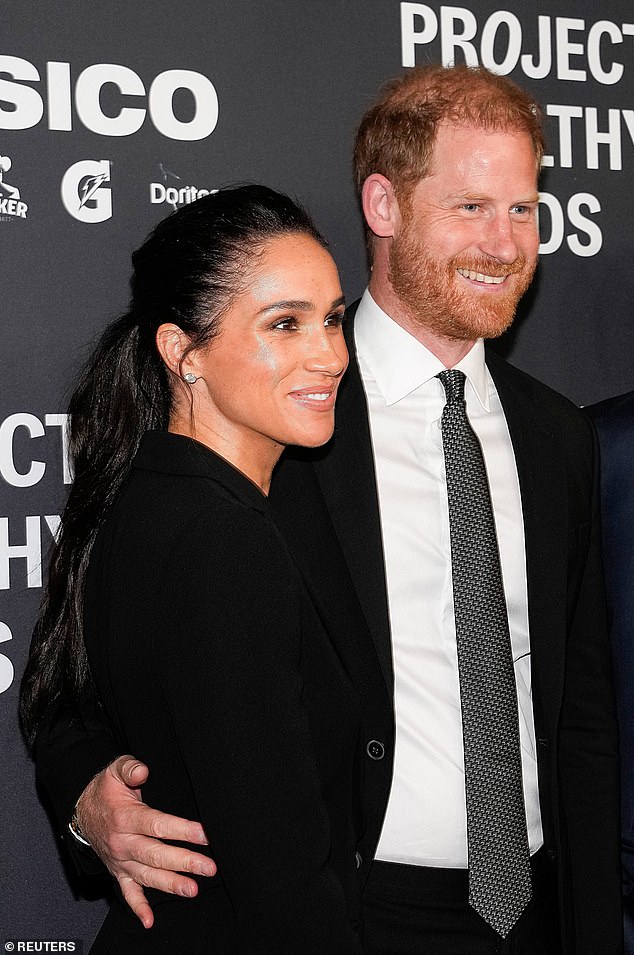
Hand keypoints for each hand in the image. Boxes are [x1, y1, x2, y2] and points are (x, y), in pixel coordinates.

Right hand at [75, 755, 215, 927]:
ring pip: (147, 876)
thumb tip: (142, 771)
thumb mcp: (115, 770)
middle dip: (184, 862)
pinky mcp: (118, 872)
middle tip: (208, 867)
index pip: (157, 825)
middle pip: (156, 855)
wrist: (81, 812)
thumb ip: (130, 768)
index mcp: (125, 818)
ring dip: (170, 884)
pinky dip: (138, 907)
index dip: (181, 830)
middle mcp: (122, 843)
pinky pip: (127, 892)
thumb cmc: (104, 791)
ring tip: (193, 889)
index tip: (204, 835)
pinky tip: (150, 920)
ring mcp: (120, 861)